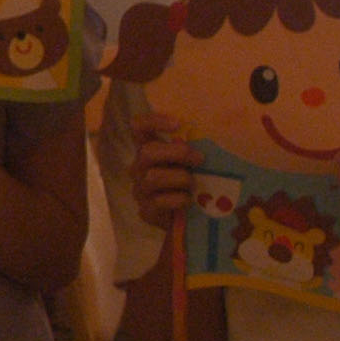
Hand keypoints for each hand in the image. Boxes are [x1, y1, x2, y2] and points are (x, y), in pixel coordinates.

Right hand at [129, 115, 198, 231]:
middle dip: (176, 153)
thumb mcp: (190, 164)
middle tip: (199, 159)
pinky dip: (179, 199)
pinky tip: (188, 201)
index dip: (153, 121)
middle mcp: (138, 168)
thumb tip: (201, 147)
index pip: (138, 127)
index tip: (178, 124)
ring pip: (153, 177)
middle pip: (147, 152)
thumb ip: (190, 152)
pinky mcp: (145, 210)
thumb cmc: (188, 184)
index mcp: (148, 150)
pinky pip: (160, 201)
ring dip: (180, 178)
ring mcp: (139, 189)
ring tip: (193, 184)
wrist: (185, 219)